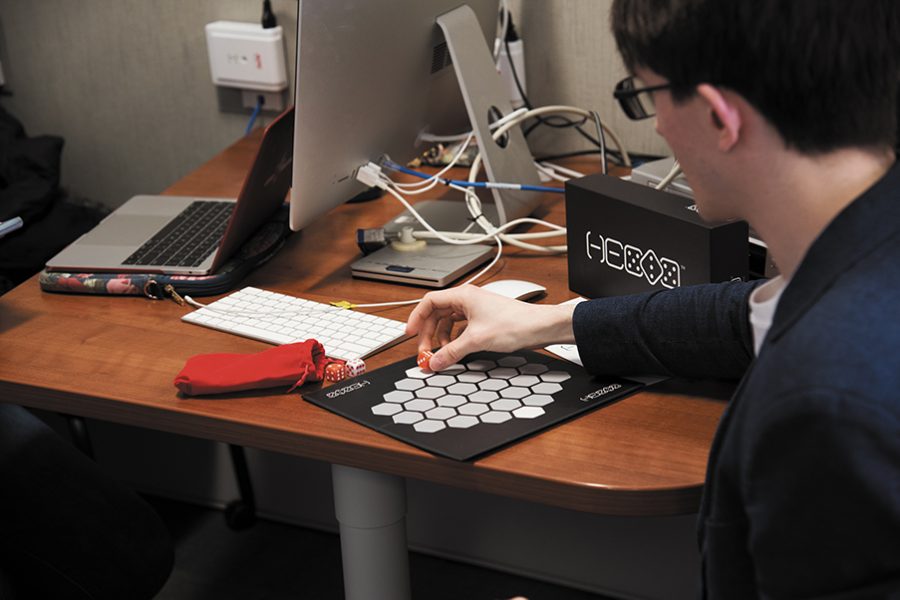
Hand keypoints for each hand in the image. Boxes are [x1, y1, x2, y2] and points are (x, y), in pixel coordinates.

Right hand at [405, 285, 576, 370]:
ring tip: (443, 353)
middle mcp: (468, 299)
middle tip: (425, 352)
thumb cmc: (515, 324)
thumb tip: (435, 361)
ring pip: (449, 322)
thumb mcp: (476, 340)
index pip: (429, 302)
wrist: (540, 327)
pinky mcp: (484, 320)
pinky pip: (461, 328)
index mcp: (463, 295)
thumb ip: (451, 352)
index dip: (416, 318)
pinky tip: (457, 350)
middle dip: (429, 333)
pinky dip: (455, 339)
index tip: (409, 334)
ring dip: (442, 338)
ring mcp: (477, 309)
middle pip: (437, 314)